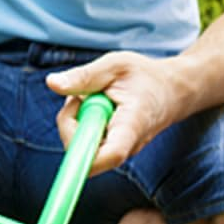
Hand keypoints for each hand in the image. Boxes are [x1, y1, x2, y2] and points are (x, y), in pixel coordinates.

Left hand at [46, 51, 183, 175]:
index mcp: (132, 124)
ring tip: (95, 98)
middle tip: (81, 96)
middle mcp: (127, 145)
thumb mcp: (115, 64)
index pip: (112, 154)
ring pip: (79, 146)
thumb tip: (51, 83)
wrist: (172, 90)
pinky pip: (83, 142)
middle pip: (83, 151)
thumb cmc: (144, 76)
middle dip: (70, 122)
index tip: (69, 151)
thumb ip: (84, 76)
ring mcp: (119, 150)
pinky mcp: (110, 150)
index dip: (85, 159)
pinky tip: (96, 109)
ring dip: (76, 120)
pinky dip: (81, 123)